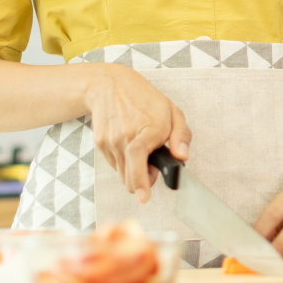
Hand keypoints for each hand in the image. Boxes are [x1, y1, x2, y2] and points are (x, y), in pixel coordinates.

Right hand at [79, 64, 191, 203]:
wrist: (110, 86)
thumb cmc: (145, 99)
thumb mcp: (173, 112)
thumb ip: (181, 136)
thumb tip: (182, 157)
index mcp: (148, 127)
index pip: (138, 156)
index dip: (141, 180)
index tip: (144, 197)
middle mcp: (125, 134)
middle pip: (128, 174)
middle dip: (140, 183)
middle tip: (150, 172)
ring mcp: (110, 139)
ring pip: (122, 173)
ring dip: (133, 171)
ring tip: (141, 150)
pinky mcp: (100, 142)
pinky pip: (113, 163)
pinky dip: (123, 162)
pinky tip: (128, 145)